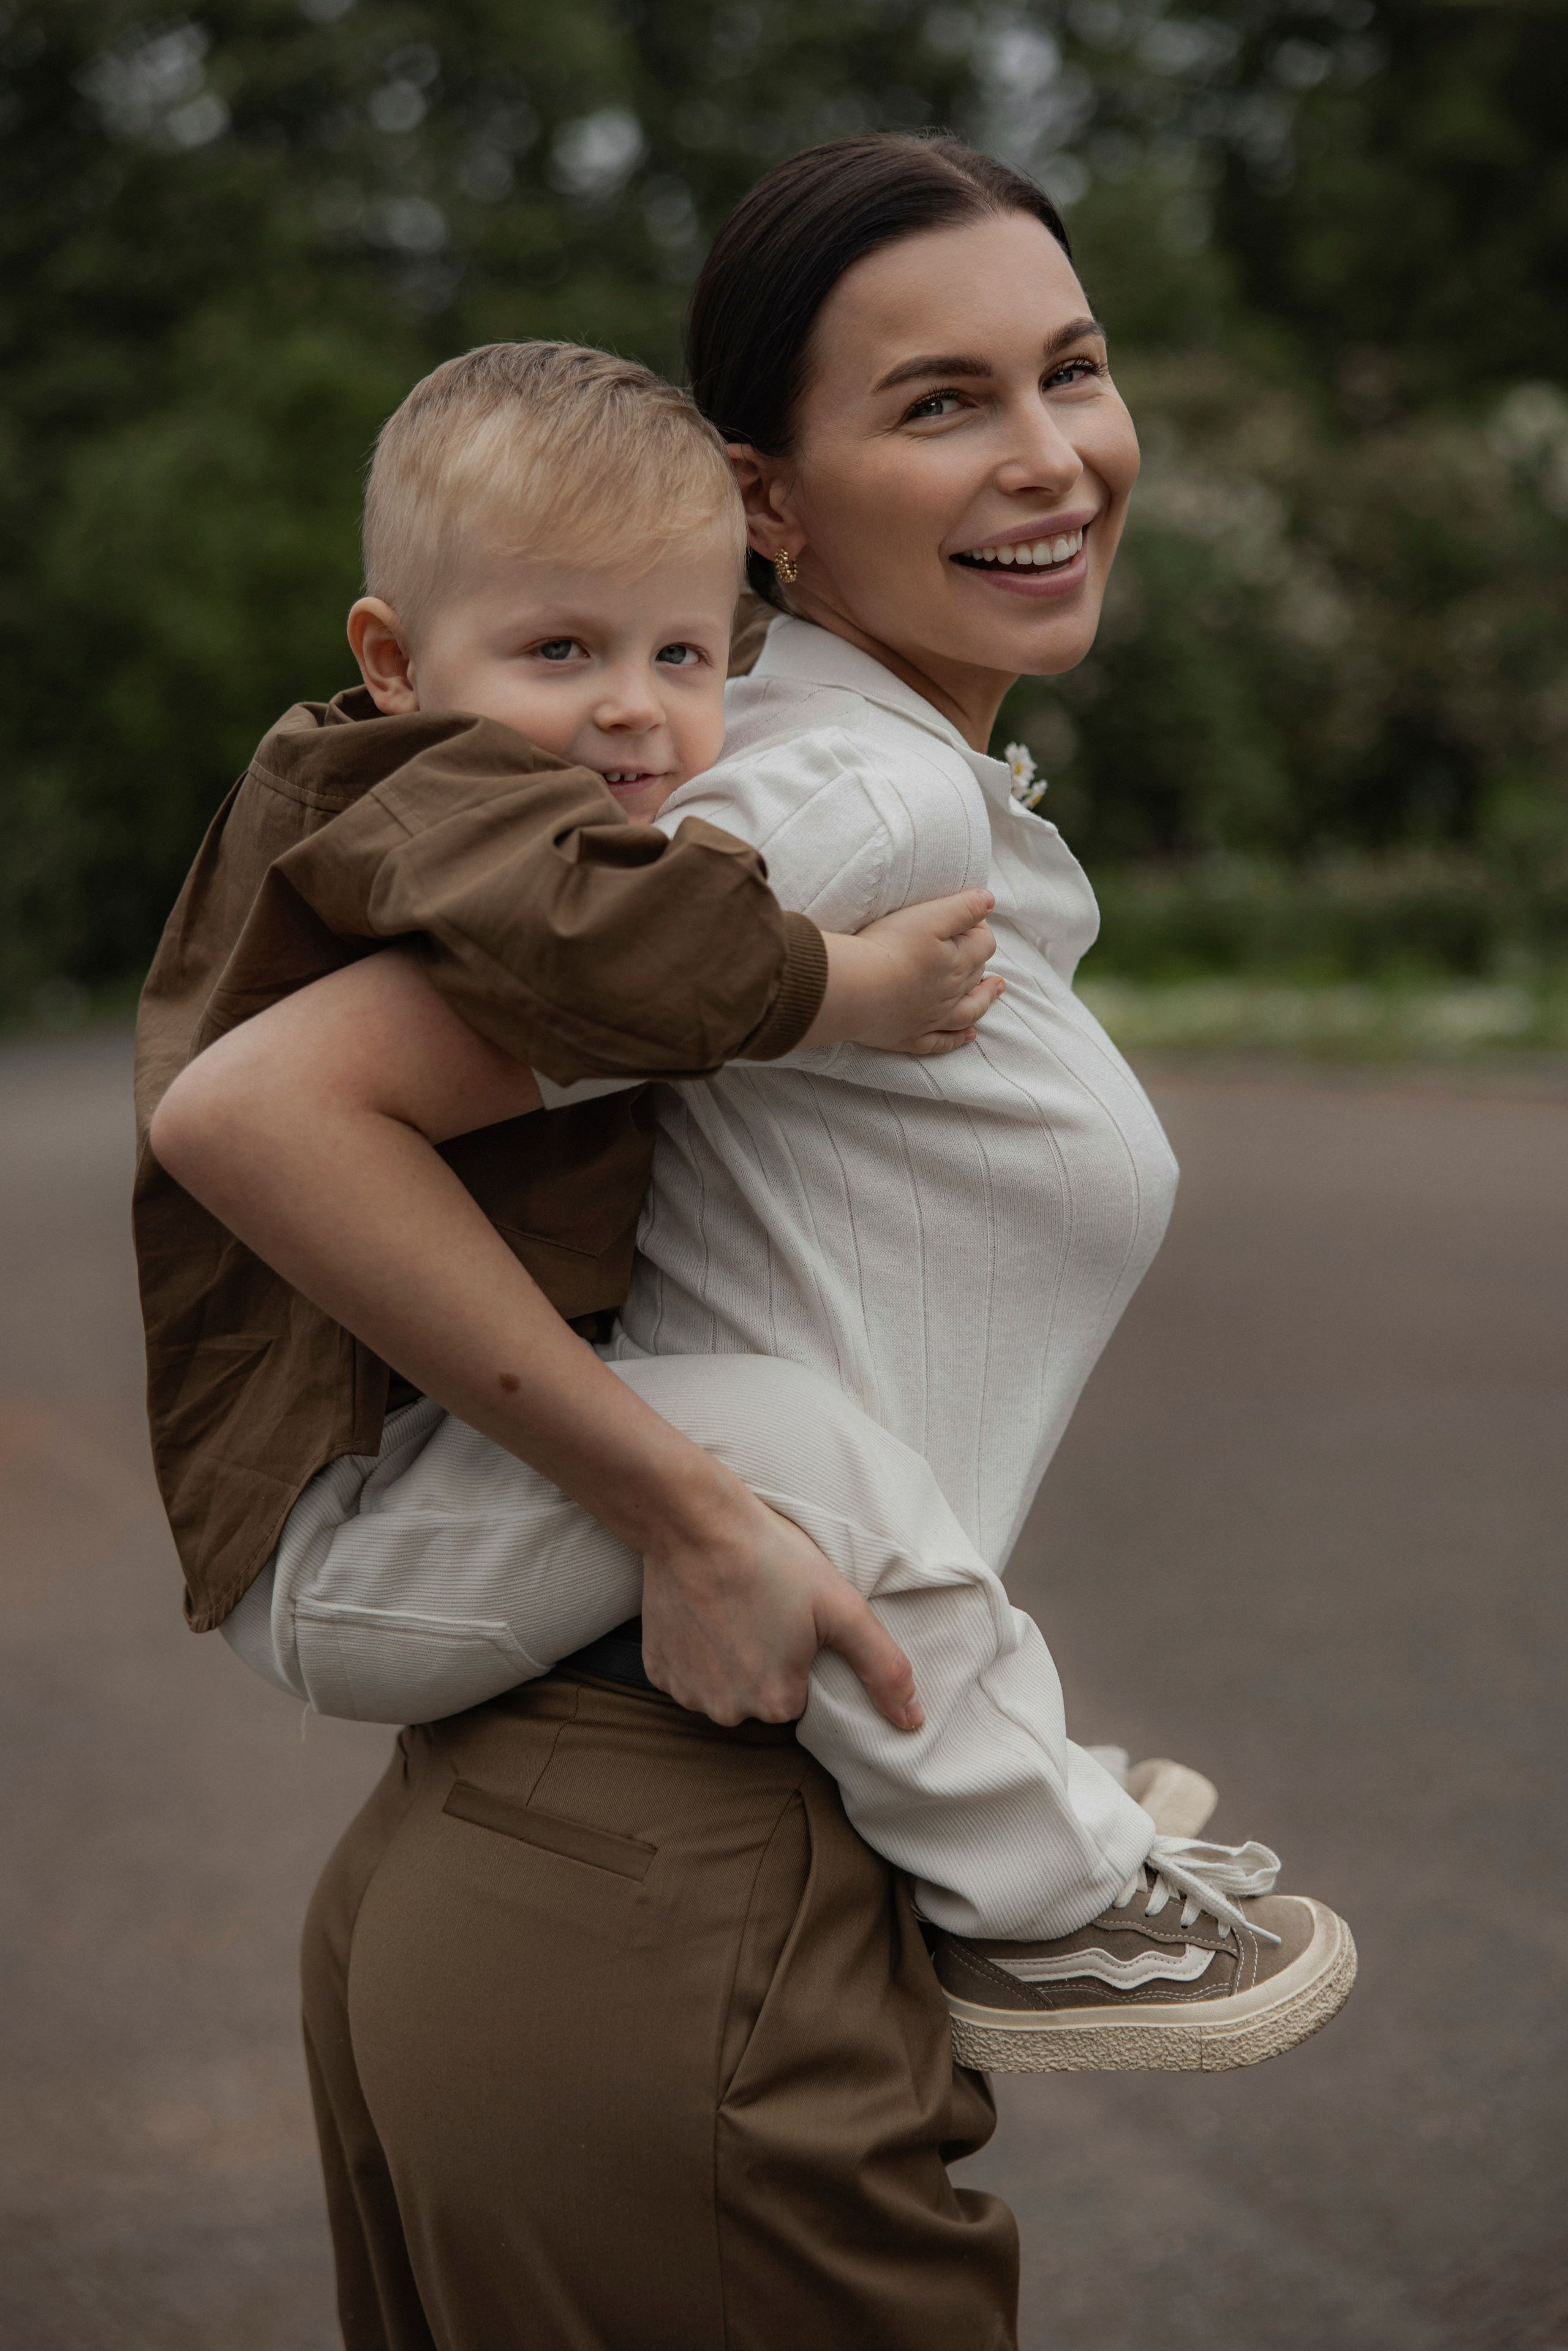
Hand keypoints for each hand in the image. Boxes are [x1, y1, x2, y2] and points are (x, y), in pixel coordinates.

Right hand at [639, 1476, 923, 1730]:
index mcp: (776, 1703)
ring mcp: (686, 1692)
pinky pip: (687, 1673)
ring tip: (733, 1608)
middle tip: (763, 1609)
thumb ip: (883, 1669)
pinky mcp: (657, 1670)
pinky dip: (696, 1651)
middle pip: (760, 1696)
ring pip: (723, 1686)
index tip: (791, 1619)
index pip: (799, 1696)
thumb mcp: (842, 1608)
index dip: (799, 1654)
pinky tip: (704, 1613)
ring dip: (730, 1658)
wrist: (695, 1522)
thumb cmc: (772, 1559)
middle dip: (766, 1661)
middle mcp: (727, 1711)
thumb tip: (914, 1722)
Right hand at [807, 888, 1002, 1057]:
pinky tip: (968, 1035)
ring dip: (984, 999)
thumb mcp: (929, 916)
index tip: (965, 917)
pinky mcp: (910, 1037)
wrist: (853, 989)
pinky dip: (958, 1038)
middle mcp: (951, 992)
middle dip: (979, 958)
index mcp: (957, 962)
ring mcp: (932, 1018)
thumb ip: (963, 907)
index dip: (978, 926)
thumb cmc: (887, 948)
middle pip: (976, 974)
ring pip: (969, 1009)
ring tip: (994, 990)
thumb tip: (989, 901)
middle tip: (973, 946)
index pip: (983, 943)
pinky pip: (941, 1041)